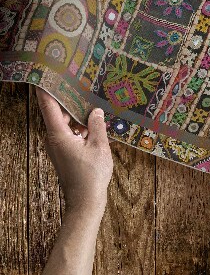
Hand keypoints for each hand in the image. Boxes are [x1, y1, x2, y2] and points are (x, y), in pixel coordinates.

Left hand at [36, 87, 112, 215]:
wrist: (86, 201)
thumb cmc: (91, 175)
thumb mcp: (99, 146)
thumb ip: (97, 125)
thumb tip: (96, 111)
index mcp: (58, 134)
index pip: (48, 105)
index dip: (46, 88)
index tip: (46, 73)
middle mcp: (54, 139)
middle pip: (59, 113)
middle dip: (70, 101)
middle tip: (83, 87)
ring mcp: (59, 147)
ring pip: (66, 124)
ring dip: (79, 117)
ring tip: (94, 106)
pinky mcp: (65, 153)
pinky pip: (71, 134)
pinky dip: (81, 129)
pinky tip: (96, 127)